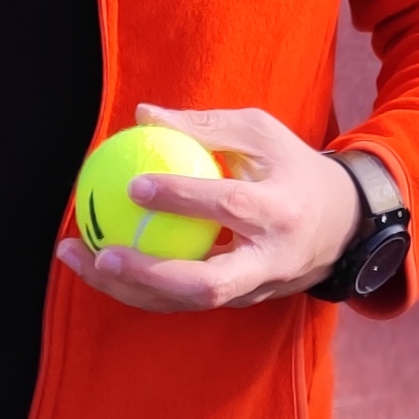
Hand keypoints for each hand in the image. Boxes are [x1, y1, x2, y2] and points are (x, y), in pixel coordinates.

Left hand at [54, 104, 361, 312]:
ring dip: (127, 288)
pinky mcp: (236, 301)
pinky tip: (94, 260)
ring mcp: (253, 289)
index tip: (133, 183)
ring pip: (186, 303)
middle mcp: (268, 262)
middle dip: (150, 276)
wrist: (343, 227)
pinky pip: (181, 300)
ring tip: (75, 256)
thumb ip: (205, 126)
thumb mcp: (261, 134)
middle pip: (207, 284)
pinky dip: (136, 286)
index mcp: (280, 212)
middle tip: (101, 252)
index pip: (229, 206)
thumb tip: (143, 115)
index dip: (182, 197)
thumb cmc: (291, 167)